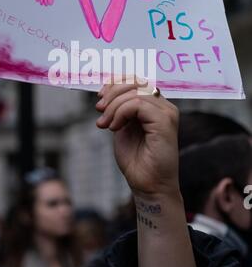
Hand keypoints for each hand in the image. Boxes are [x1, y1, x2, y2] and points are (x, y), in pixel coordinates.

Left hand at [96, 79, 179, 197]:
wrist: (148, 186)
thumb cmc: (137, 160)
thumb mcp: (122, 127)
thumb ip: (119, 109)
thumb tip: (106, 91)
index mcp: (155, 106)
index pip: (137, 80)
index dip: (116, 83)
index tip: (99, 96)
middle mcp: (164, 106)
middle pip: (136, 83)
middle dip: (112, 93)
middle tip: (99, 110)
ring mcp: (167, 113)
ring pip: (135, 93)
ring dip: (113, 106)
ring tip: (104, 124)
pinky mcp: (165, 121)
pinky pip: (138, 104)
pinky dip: (121, 112)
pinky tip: (114, 127)